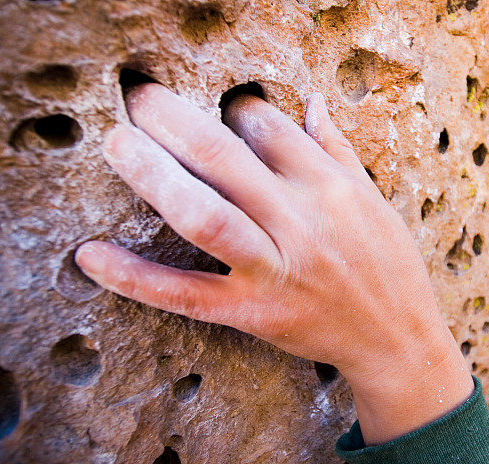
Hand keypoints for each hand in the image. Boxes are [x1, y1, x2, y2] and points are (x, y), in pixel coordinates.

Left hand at [75, 84, 471, 444]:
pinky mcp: (252, 313)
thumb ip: (337, 150)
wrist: (396, 339)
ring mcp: (274, 270)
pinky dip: (135, 277)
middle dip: (172, 119)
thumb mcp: (372, 201)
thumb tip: (312, 102)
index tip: (216, 112)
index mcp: (331, 189)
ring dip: (153, 176)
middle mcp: (300, 223)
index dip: (233, 109)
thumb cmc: (388, 266)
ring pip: (204, 217)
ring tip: (117, 145)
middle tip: (136, 98)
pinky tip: (92, 255)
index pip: (268, 127)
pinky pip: (186, 295)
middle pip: (223, 156)